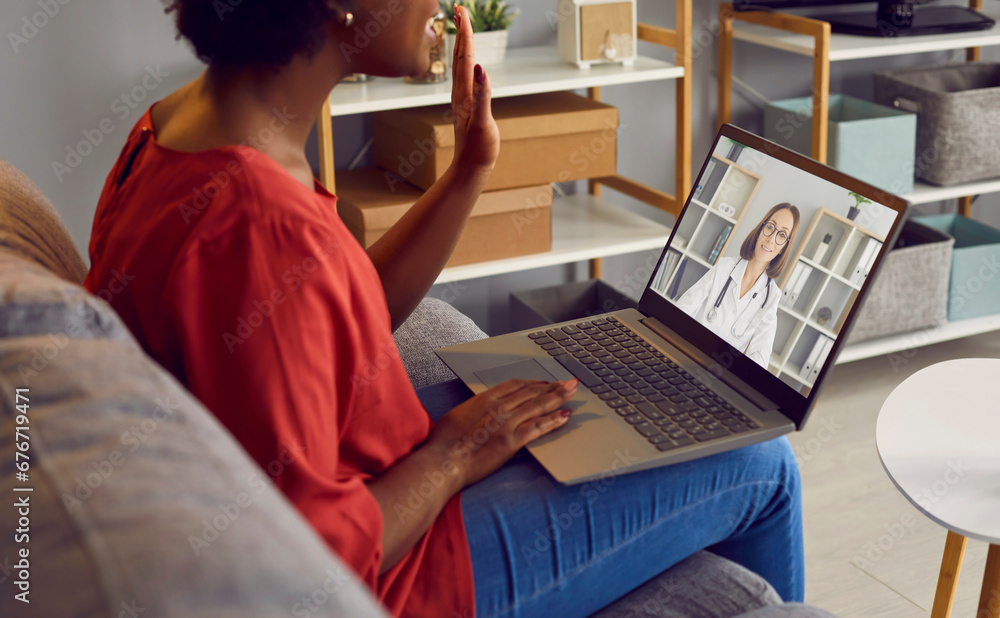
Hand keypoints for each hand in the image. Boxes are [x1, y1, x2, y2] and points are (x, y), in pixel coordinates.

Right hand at [429, 378, 578, 487]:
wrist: (443, 461)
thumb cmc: (444, 443)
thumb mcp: (458, 416)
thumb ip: (475, 410)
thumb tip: (482, 411)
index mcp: (484, 399)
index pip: (515, 385)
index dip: (533, 382)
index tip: (544, 382)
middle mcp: (497, 408)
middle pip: (531, 392)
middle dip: (553, 386)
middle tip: (568, 382)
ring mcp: (506, 424)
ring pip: (538, 406)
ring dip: (558, 397)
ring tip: (572, 392)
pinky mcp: (511, 442)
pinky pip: (538, 427)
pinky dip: (553, 420)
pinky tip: (565, 416)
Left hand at [449, 5, 499, 178]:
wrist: (470, 168)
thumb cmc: (479, 149)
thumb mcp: (483, 122)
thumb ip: (482, 95)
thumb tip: (481, 68)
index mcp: (465, 93)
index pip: (466, 56)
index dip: (465, 32)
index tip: (462, 11)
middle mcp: (461, 92)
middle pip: (461, 55)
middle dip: (461, 31)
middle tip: (459, 8)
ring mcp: (463, 98)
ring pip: (461, 64)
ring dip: (462, 43)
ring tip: (461, 26)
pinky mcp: (467, 104)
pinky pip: (466, 76)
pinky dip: (467, 61)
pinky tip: (469, 59)